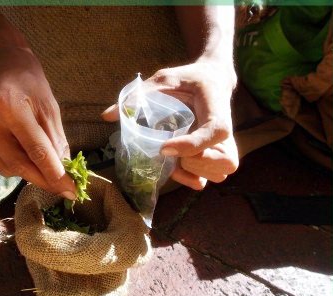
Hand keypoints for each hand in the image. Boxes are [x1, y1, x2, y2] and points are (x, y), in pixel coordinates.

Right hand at [0, 46, 75, 198]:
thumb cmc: (25, 76)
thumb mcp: (48, 103)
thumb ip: (55, 138)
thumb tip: (63, 170)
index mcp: (10, 106)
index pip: (35, 150)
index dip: (54, 174)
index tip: (71, 190)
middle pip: (18, 164)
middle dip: (42, 180)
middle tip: (61, 188)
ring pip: (5, 167)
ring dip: (28, 173)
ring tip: (43, 169)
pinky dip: (13, 163)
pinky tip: (24, 156)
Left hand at [102, 60, 238, 189]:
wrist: (213, 79)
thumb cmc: (188, 79)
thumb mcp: (164, 80)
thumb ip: (138, 96)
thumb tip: (107, 116)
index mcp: (217, 109)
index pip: (215, 132)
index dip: (192, 145)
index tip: (164, 148)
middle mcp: (225, 132)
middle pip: (223, 160)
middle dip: (193, 162)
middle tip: (169, 151)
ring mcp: (224, 146)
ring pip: (220, 173)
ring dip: (194, 172)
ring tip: (174, 161)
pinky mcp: (219, 155)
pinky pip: (214, 177)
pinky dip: (196, 178)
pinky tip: (178, 169)